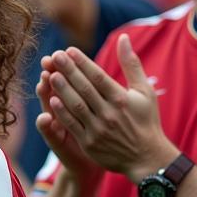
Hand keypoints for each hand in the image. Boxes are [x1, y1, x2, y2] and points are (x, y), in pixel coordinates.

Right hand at [35, 69, 102, 186]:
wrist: (91, 161)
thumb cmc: (96, 131)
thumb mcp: (95, 108)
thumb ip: (94, 86)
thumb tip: (96, 63)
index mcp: (71, 98)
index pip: (64, 78)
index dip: (61, 67)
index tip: (60, 53)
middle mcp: (59, 109)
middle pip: (52, 89)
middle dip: (49, 77)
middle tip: (47, 65)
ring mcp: (55, 125)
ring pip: (47, 108)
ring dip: (44, 97)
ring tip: (42, 85)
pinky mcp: (56, 142)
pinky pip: (49, 132)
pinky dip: (46, 126)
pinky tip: (45, 118)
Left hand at [41, 34, 175, 181]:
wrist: (147, 158)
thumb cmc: (146, 121)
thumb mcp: (144, 91)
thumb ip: (131, 64)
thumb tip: (124, 38)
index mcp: (122, 99)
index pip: (98, 77)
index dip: (82, 63)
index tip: (68, 50)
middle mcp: (110, 113)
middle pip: (85, 88)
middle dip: (68, 70)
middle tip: (54, 55)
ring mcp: (99, 129)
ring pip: (76, 105)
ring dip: (62, 89)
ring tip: (49, 74)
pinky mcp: (90, 143)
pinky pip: (73, 124)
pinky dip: (62, 112)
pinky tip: (52, 99)